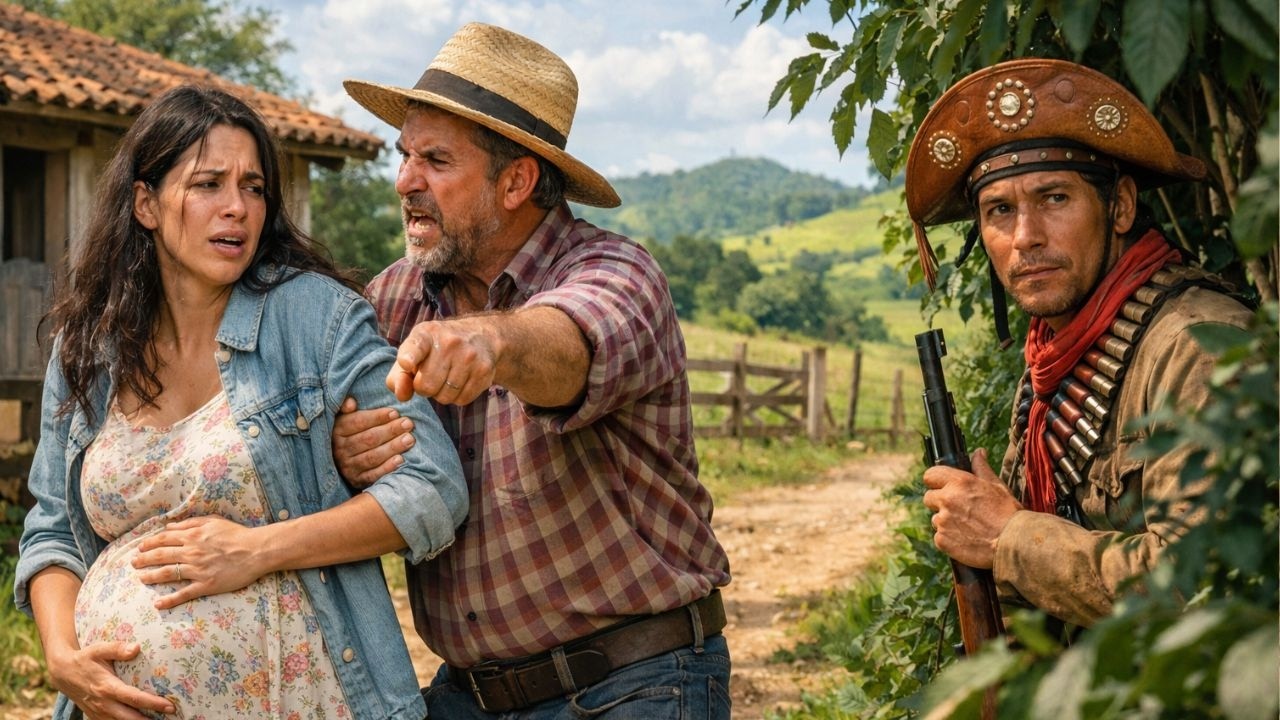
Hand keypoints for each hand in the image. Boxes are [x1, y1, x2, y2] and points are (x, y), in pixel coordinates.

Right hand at [46, 640, 174, 718]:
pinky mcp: (94, 715)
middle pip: (129, 717)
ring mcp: (98, 712)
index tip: (170, 706)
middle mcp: (103, 703)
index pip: (133, 698)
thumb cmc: (85, 658)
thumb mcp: (99, 649)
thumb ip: (117, 648)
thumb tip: (137, 647)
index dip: (152, 703)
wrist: (62, 672)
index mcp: (107, 687)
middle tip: (171, 716)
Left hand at [133, 516, 264, 608]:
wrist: (256, 551)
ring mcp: (197, 570)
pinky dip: (170, 600)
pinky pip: (184, 594)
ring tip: (141, 579)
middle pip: (161, 556)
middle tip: (133, 564)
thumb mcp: (213, 521)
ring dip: (151, 577)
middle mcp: (191, 553)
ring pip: (168, 574)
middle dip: (144, 560)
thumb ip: (189, 523)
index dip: (149, 544)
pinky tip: (158, 604)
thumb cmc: (237, 534)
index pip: (164, 540)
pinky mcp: (206, 585)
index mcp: (192, 536)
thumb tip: (169, 527)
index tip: (140, 548)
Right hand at [334, 397, 415, 487]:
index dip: (377, 417)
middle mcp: (340, 450)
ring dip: (392, 447)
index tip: (395, 413)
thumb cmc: (350, 435)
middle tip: (408, 423)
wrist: (340, 464)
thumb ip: (345, 409)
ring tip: (409, 439)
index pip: (358, 422)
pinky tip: (401, 460)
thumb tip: (351, 402)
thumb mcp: (343, 419)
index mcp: (337, 432)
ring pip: (372, 456)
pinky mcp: (357, 481)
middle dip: (390, 430)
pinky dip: (387, 468)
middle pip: (368, 439)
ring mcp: (349, 467)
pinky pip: (374, 474)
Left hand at [387, 319, 497, 404]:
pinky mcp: (484, 371)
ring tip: (446, 378)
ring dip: (441, 394)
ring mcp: (469, 356)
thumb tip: (402, 395)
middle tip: (431, 377)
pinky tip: (459, 382)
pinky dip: (457, 397)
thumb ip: (399, 376)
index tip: (406, 363)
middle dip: (424, 388)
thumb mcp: (414, 353)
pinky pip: (462, 400)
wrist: (480, 337)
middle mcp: (449, 342)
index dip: (408, 358)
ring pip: (444, 397)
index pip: (415, 347)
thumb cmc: (437, 349)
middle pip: (426, 386)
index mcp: (426, 334)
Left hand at [922, 448, 1022, 568]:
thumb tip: (978, 452)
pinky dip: (949, 539)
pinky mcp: (942, 540)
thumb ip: (981, 468)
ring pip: (935, 519)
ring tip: (967, 527)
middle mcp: (947, 499)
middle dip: (940, 503)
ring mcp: (943, 521)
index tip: (942, 487)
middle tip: (959, 510)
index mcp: (959, 483)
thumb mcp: (996, 486)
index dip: (935, 482)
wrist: (1013, 543)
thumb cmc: (1008, 513)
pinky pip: (939, 537)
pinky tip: (966, 540)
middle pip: (929, 498)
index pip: (930, 475)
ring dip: (946, 522)